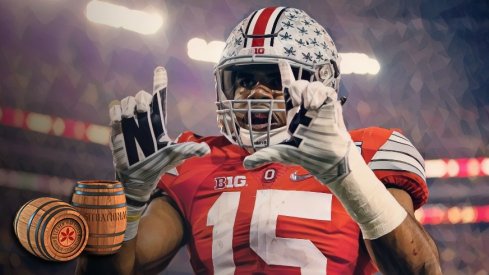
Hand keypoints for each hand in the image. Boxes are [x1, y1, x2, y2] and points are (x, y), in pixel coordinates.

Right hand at [109, 66, 209, 202]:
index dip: (160, 83)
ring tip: (130, 119)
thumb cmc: (157, 167)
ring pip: (128, 101)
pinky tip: (119, 120)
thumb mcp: (174, 157)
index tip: (160, 69)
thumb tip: (206, 149)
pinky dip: (116, 111)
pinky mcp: (116, 128)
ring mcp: (129, 122)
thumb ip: (188, 150)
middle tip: (143, 111)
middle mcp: (144, 119)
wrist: (136, 178)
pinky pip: (114, 110)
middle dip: (143, 98)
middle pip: (143, 96)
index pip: (160, 99)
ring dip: (129, 106)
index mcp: (158, 122)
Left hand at [243, 60, 351, 183]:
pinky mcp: (330, 105)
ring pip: (311, 84)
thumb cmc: (307, 155)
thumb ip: (263, 156)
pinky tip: (316, 105)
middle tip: (298, 103)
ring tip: (310, 107)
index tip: (281, 61)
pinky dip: (319, 94)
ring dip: (308, 92)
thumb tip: (246, 164)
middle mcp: (305, 106)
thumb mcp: (281, 153)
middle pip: (299, 84)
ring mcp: (319, 104)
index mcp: (294, 112)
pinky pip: (325, 89)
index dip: (286, 74)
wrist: (327, 159)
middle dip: (296, 87)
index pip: (289, 88)